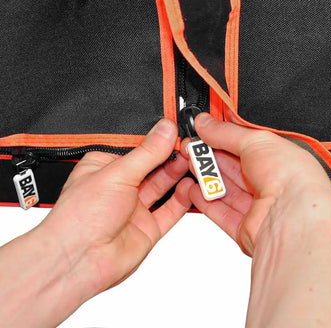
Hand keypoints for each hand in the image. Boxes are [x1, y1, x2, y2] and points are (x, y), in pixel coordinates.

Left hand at [39, 118, 189, 295]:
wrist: (78, 262)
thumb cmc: (79, 218)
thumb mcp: (116, 174)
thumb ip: (146, 153)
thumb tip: (165, 131)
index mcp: (105, 168)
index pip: (136, 147)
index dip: (155, 139)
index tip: (173, 131)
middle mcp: (120, 187)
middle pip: (152, 165)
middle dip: (170, 155)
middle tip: (187, 146)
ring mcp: (134, 208)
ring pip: (162, 186)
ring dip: (177, 173)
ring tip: (191, 161)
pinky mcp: (147, 227)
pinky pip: (170, 210)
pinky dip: (182, 199)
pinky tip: (189, 187)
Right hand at [178, 113, 330, 326]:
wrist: (293, 219)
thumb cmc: (291, 178)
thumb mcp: (256, 140)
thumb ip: (226, 132)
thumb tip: (205, 122)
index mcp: (279, 159)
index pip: (245, 145)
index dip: (223, 137)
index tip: (202, 131)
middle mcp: (270, 183)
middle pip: (232, 167)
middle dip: (210, 156)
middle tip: (191, 147)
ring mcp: (258, 207)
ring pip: (225, 189)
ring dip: (205, 177)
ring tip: (188, 164)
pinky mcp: (245, 228)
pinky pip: (220, 212)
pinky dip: (204, 201)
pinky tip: (192, 189)